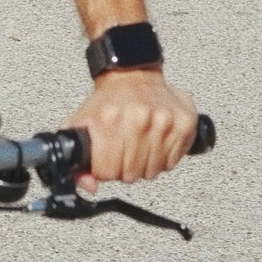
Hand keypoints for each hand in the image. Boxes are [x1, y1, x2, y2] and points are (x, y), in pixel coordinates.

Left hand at [68, 70, 197, 195]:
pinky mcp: (185, 122)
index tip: (106, 161)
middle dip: (124, 169)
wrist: (131, 75)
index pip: (108, 171)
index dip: (105, 170)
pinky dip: (163, 158)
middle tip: (123, 152)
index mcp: (109, 120)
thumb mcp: (81, 125)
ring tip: (138, 146)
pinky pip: (173, 162)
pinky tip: (154, 142)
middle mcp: (139, 119)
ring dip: (144, 165)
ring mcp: (164, 121)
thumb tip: (91, 186)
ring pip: (153, 171)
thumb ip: (76, 160)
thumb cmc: (107, 102)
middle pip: (131, 174)